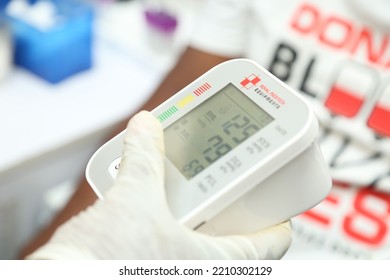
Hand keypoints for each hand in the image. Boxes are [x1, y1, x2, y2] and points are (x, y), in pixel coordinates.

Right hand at [27, 111, 290, 258]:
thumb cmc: (101, 263)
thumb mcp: (132, 198)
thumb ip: (144, 157)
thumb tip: (147, 125)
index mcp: (217, 263)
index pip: (273, 242)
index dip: (278, 215)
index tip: (275, 197)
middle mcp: (202, 271)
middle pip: (239, 236)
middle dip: (235, 204)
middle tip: (232, 178)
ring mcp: (176, 270)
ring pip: (205, 238)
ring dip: (202, 209)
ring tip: (194, 182)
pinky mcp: (151, 267)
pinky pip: (175, 243)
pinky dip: (174, 219)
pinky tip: (161, 201)